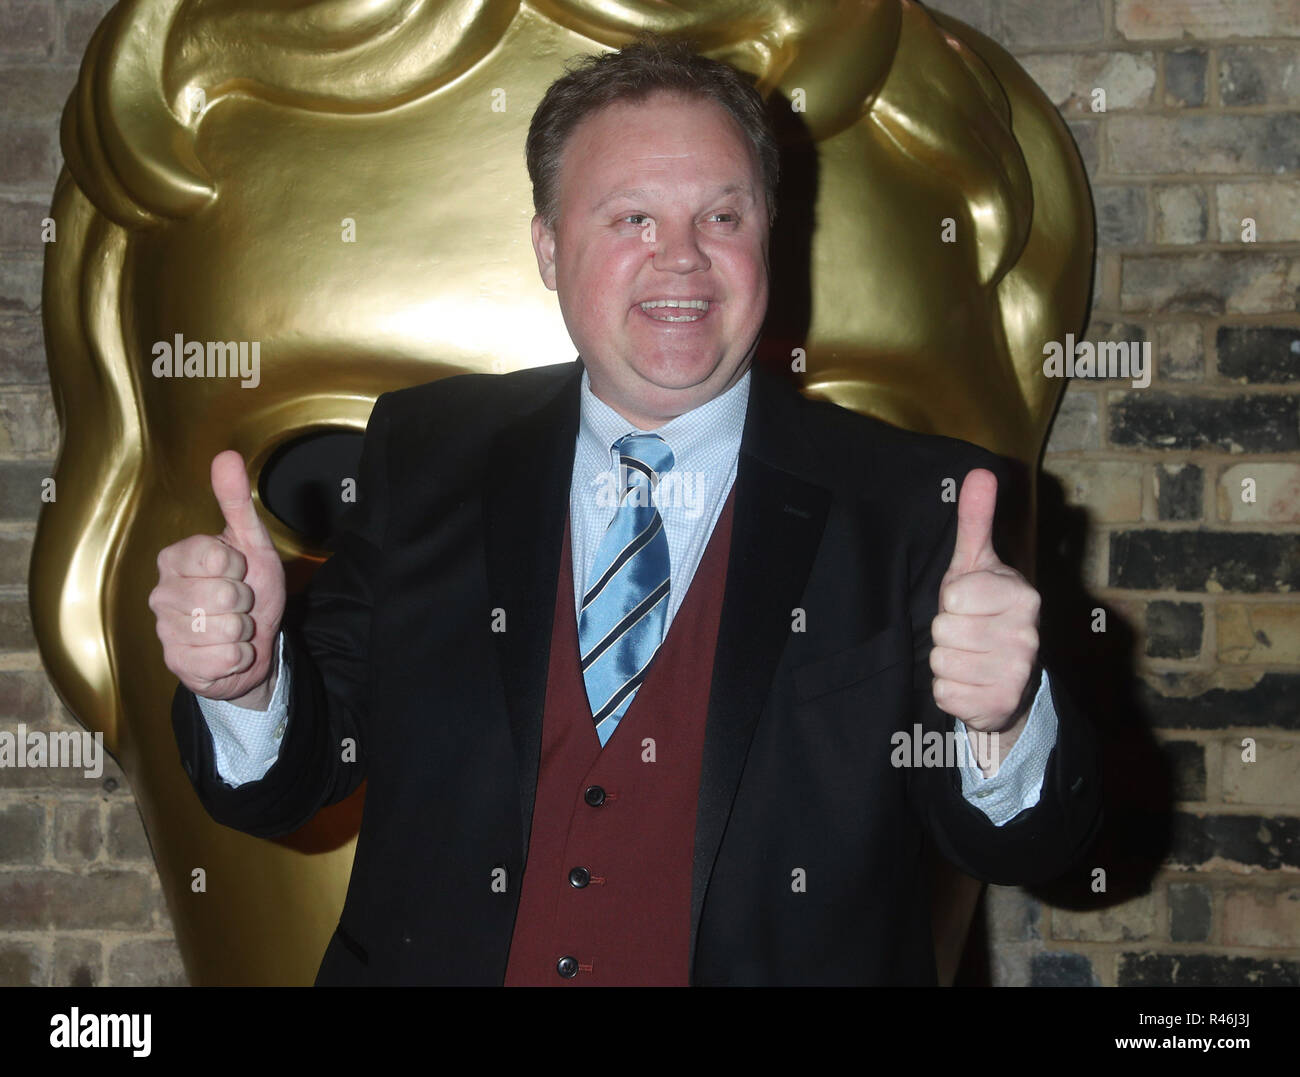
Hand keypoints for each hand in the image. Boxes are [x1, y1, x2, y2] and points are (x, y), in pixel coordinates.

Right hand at [149, 450, 285, 703]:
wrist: (254, 641)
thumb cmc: (249, 586)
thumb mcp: (251, 542)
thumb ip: (236, 502)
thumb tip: (227, 455)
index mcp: (174, 558)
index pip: (216, 557)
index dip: (239, 565)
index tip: (238, 569)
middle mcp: (161, 593)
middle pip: (224, 595)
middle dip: (246, 601)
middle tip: (239, 603)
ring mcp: (166, 631)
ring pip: (226, 629)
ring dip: (244, 631)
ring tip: (235, 627)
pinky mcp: (177, 665)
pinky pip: (224, 660)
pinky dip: (239, 657)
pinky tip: (228, 651)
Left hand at [929, 468, 1040, 734]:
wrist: (1007, 675)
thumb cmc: (983, 610)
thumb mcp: (976, 564)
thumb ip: (975, 520)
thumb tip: (980, 471)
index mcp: (1023, 595)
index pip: (952, 595)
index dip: (950, 600)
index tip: (968, 603)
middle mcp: (1028, 636)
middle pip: (943, 629)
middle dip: (945, 631)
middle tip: (967, 631)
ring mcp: (1016, 675)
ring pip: (941, 661)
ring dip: (946, 660)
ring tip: (968, 655)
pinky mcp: (998, 706)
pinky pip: (944, 693)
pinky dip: (948, 689)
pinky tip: (968, 682)